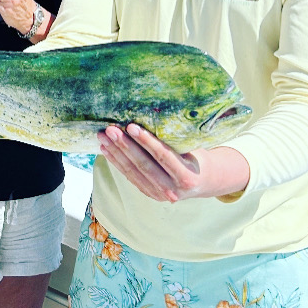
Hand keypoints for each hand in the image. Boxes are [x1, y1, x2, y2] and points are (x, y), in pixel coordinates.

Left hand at [97, 124, 250, 201]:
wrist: (203, 182)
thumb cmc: (197, 157)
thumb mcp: (194, 148)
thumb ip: (176, 139)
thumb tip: (155, 113)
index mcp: (187, 176)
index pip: (163, 157)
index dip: (146, 142)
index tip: (131, 126)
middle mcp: (172, 190)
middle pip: (144, 165)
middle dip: (125, 146)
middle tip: (110, 130)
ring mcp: (159, 194)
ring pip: (133, 171)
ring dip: (115, 153)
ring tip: (103, 137)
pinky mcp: (149, 193)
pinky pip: (129, 176)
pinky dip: (116, 162)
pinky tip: (105, 149)